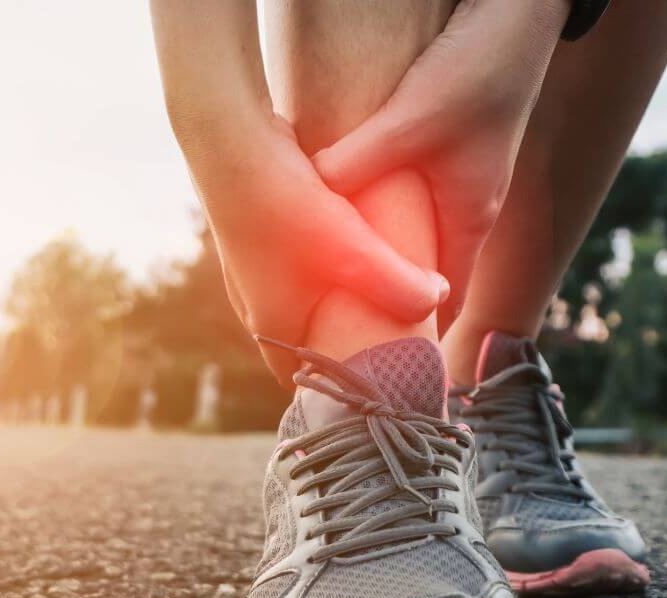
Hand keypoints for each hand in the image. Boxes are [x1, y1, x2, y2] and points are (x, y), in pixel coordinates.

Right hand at [182, 110, 447, 381]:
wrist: (228, 144)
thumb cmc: (287, 205)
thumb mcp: (353, 250)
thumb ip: (400, 284)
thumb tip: (438, 299)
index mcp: (272, 325)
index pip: (310, 379)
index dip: (345, 384)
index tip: (381, 379)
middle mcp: (255, 304)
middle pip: (308, 340)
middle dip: (347, 342)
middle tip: (392, 338)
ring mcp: (251, 270)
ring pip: (302, 300)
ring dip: (336, 301)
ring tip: (380, 292)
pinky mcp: (256, 235)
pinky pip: (297, 266)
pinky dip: (324, 267)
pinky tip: (354, 243)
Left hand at [311, 0, 566, 333]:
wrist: (519, 12)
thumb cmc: (482, 67)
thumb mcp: (417, 117)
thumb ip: (363, 160)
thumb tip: (310, 199)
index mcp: (472, 216)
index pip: (444, 305)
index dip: (410, 339)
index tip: (366, 362)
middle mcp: (467, 205)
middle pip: (421, 275)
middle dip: (381, 302)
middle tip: (324, 323)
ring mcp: (456, 177)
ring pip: (409, 237)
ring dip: (374, 255)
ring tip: (321, 276)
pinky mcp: (442, 147)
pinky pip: (402, 199)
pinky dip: (374, 213)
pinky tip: (335, 208)